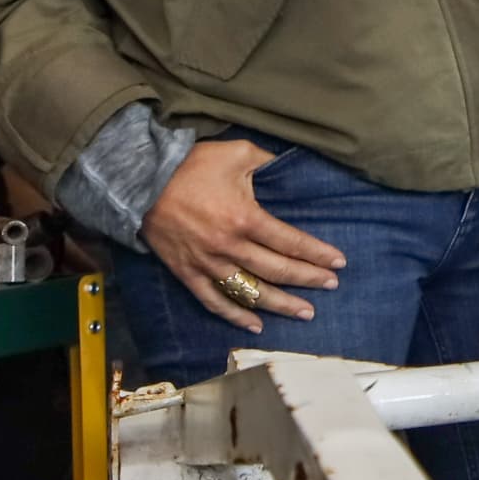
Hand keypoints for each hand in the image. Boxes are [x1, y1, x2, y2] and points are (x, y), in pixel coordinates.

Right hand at [144, 137, 347, 332]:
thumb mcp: (236, 152)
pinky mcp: (187, 273)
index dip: (317, 254)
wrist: (140, 181)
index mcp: (245, 218)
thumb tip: (290, 168)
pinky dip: (236, 317)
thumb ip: (268, 162)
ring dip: (281, 304)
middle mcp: (230, 247)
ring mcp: (208, 264)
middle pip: (278, 271)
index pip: (291, 242)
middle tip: (331, 286)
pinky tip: (257, 326)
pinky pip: (214, 301)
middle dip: (308, 279)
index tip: (338, 262)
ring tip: (306, 312)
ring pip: (251, 292)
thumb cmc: (190, 165)